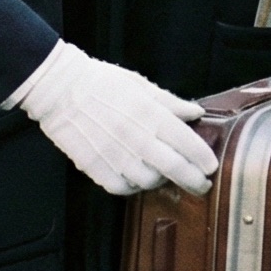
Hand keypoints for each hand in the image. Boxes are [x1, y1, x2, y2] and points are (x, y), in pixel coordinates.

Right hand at [13, 41, 217, 196]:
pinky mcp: (96, 168)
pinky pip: (123, 188)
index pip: (187, 143)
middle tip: (202, 185)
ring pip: (150, 182)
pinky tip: (136, 177)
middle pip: (175, 169)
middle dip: (195, 181)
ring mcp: (115, 155)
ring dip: (161, 181)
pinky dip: (133, 186)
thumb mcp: (139, 84)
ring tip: (164, 174)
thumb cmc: (100, 82)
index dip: (203, 158)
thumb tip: (195, 113)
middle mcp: (136, 138)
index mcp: (150, 114)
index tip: (211, 165)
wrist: (59, 89)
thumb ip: (169, 102)